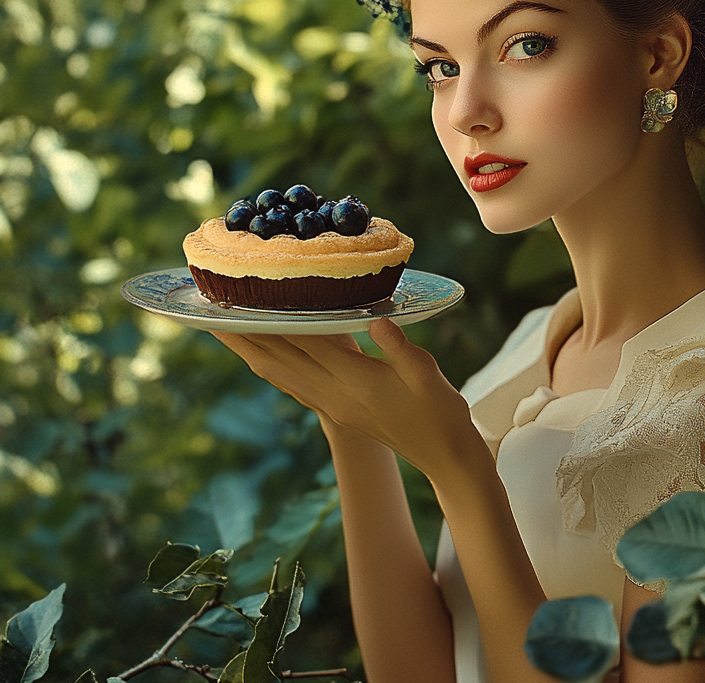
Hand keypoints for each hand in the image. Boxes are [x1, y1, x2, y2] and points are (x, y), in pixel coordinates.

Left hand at [209, 321, 478, 479]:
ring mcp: (333, 406)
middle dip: (243, 337)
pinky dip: (272, 366)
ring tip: (224, 331)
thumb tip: (378, 318)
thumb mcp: (426, 373)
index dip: (270, 321)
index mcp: (354, 382)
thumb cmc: (440, 411)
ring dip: (250, 352)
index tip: (240, 301)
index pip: (303, 344)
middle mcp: (334, 396)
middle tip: (209, 314)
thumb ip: (399, 346)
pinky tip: (262, 356)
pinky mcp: (337, 412)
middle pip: (278, 360)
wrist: (443, 455)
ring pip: (280, 375)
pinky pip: (293, 385)